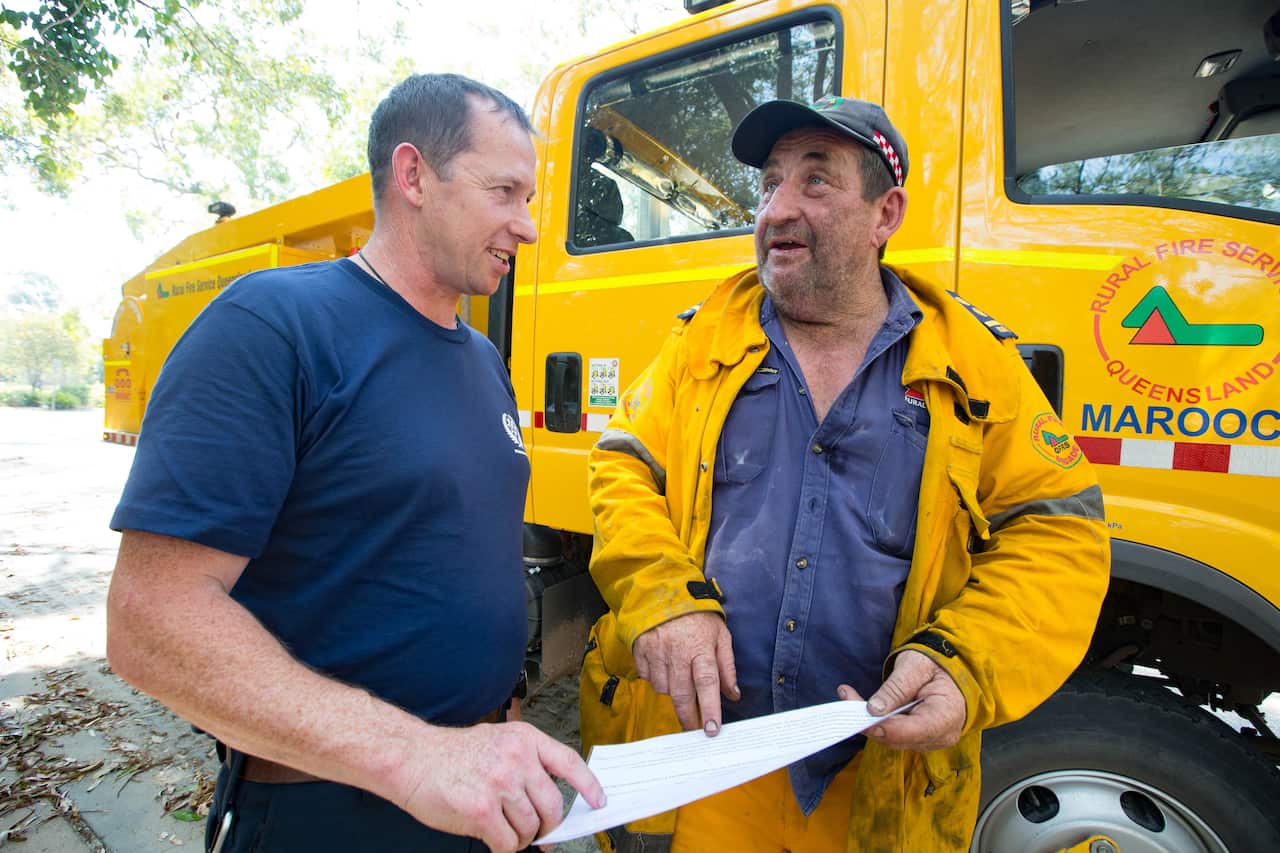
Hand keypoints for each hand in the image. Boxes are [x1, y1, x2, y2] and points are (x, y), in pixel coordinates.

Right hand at [398, 721, 604, 852]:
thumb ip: (525, 763)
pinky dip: (503, 848)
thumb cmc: (451, 754)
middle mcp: (516, 759)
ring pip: (530, 828)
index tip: (599, 801)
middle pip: (552, 806)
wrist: (411, 759)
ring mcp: (499, 784)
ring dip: (520, 838)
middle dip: (547, 826)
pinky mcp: (481, 811)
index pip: (569, 763)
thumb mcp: (497, 741)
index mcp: (524, 739)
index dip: (589, 786)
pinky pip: (507, 843)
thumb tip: (548, 799)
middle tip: (538, 833)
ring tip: (505, 831)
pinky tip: (493, 838)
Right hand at [633, 611, 739, 734]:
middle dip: (688, 716)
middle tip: (693, 728)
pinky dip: (656, 679)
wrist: (665, 592)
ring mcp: (656, 651)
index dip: (709, 709)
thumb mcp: (721, 635)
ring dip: (672, 692)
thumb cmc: (698, 617)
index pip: (707, 683)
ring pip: (663, 688)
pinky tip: (664, 667)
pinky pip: (648, 678)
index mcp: (701, 647)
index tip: (711, 729)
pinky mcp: (641, 651)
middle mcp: (678, 651)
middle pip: (682, 694)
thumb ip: (727, 666)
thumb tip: (734, 695)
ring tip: (679, 679)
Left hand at [837, 650, 965, 750]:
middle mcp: (940, 736)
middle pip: (897, 738)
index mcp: (947, 715)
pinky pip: (893, 736)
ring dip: (868, 721)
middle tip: (846, 694)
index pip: (911, 731)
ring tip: (848, 695)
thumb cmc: (937, 665)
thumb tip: (873, 709)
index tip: (856, 712)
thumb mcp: (917, 666)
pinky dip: (876, 722)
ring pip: (891, 740)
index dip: (882, 726)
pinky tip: (860, 706)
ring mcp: (930, 741)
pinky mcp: (919, 740)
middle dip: (868, 720)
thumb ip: (897, 688)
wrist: (952, 672)